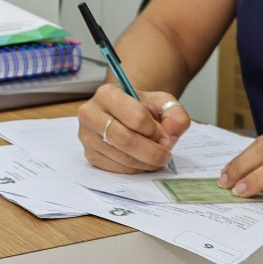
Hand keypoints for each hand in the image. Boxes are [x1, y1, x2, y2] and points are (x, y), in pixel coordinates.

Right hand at [76, 83, 191, 173]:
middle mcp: (90, 114)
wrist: (125, 114)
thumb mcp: (162, 103)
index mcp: (107, 94)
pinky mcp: (90, 155)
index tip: (164, 135)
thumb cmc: (141, 107)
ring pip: (122, 157)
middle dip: (152, 152)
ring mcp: (87, 136)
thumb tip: (172, 133)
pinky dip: (135, 169)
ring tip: (157, 158)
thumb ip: (175, 114)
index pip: (136, 117)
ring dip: (146, 162)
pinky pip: (116, 169)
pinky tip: (143, 161)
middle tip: (166, 155)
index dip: (155, 130)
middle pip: (125, 140)